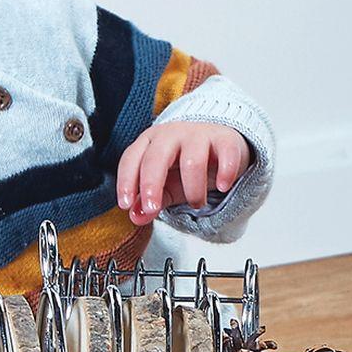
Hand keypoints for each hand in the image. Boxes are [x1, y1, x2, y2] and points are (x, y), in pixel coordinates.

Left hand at [118, 119, 250, 221]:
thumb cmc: (187, 166)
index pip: (132, 158)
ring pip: (193, 161)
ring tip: (197, 202)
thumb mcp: (166, 186)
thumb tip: (136, 217)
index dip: (126, 181)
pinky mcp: (225, 139)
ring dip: (194, 190)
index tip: (126, 204)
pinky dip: (225, 174)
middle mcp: (172, 134)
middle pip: (157, 157)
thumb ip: (149, 202)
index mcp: (150, 142)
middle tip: (154, 209)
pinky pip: (226, 155)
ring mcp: (199, 134)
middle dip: (152, 185)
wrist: (221, 146)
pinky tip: (222, 186)